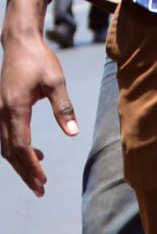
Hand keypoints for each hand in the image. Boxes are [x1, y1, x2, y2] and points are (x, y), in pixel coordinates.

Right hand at [0, 0, 74, 195]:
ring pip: (5, 146)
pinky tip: (36, 153)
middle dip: (25, 172)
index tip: (43, 180)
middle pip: (10, 151)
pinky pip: (5, 136)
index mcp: (14, 108)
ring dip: (21, 163)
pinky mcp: (1, 109)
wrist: (20, 43)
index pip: (21, 145)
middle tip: (40, 190)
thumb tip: (73, 133)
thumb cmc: (40, 60)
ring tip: (39, 178)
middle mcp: (1, 113)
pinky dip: (18, 149)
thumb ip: (64, 108)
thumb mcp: (56, 82)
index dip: (31, 165)